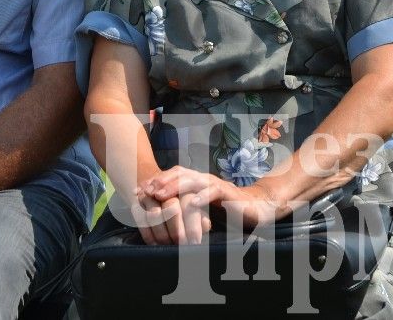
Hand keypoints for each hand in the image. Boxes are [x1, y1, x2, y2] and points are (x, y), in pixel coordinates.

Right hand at [129, 183, 208, 244]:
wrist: (160, 191)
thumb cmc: (184, 207)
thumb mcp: (196, 211)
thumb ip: (202, 217)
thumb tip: (205, 224)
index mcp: (185, 188)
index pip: (189, 205)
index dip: (192, 225)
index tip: (194, 241)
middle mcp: (167, 188)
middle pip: (171, 207)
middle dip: (177, 230)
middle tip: (181, 245)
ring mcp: (150, 194)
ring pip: (154, 215)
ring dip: (162, 234)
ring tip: (169, 245)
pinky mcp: (137, 201)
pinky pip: (140, 219)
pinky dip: (148, 234)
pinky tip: (156, 244)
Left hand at [143, 167, 284, 232]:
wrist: (256, 209)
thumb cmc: (227, 211)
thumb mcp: (201, 210)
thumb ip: (185, 209)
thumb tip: (159, 217)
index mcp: (196, 182)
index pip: (172, 176)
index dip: (154, 182)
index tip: (137, 191)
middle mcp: (204, 179)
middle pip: (179, 174)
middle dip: (160, 182)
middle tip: (144, 191)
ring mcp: (216, 184)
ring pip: (193, 180)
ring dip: (175, 186)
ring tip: (160, 194)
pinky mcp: (229, 193)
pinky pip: (214, 191)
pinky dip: (202, 196)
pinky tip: (191, 202)